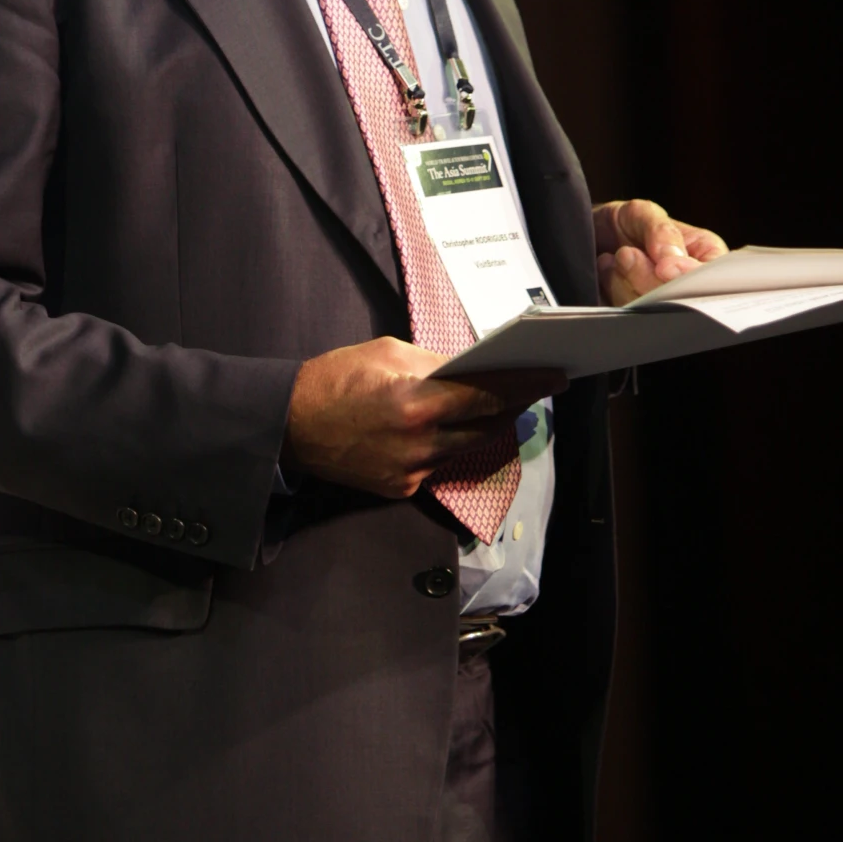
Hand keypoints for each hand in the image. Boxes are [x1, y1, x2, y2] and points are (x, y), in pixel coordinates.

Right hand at [284, 336, 564, 500]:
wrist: (287, 425)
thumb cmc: (334, 378)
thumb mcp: (386, 352)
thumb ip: (434, 363)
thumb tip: (470, 369)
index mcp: (417, 403)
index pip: (487, 395)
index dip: (526, 385)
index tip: (556, 376)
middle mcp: (420, 444)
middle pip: (486, 427)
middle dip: (515, 405)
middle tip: (538, 386)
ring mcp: (411, 472)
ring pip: (467, 448)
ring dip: (488, 427)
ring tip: (507, 405)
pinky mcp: (401, 489)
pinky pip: (441, 465)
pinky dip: (455, 445)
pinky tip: (462, 429)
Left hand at [594, 198, 727, 305]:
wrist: (591, 237)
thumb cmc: (625, 223)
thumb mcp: (642, 213)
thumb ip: (662, 231)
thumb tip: (672, 260)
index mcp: (706, 257)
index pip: (711, 277)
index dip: (688, 277)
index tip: (663, 268)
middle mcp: (690, 285)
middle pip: (680, 300)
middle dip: (647, 277)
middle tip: (627, 253)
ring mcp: (664, 305)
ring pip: (652, 311)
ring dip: (625, 282)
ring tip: (619, 259)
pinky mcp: (639, 317)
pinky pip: (630, 316)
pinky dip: (613, 292)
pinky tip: (609, 274)